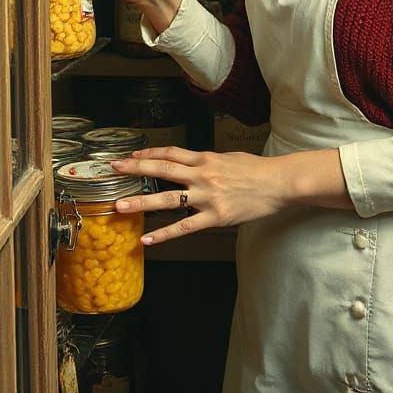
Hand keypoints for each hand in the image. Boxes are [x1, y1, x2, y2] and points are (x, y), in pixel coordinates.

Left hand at [110, 147, 290, 243]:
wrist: (278, 183)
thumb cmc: (256, 170)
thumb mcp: (229, 158)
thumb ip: (207, 163)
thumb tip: (190, 165)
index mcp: (206, 159)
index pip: (171, 153)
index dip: (149, 153)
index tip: (131, 156)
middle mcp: (203, 175)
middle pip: (163, 170)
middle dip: (136, 169)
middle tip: (114, 169)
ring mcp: (208, 197)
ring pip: (169, 200)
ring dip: (142, 202)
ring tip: (120, 205)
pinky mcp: (216, 217)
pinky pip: (185, 227)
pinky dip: (164, 234)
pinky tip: (147, 239)